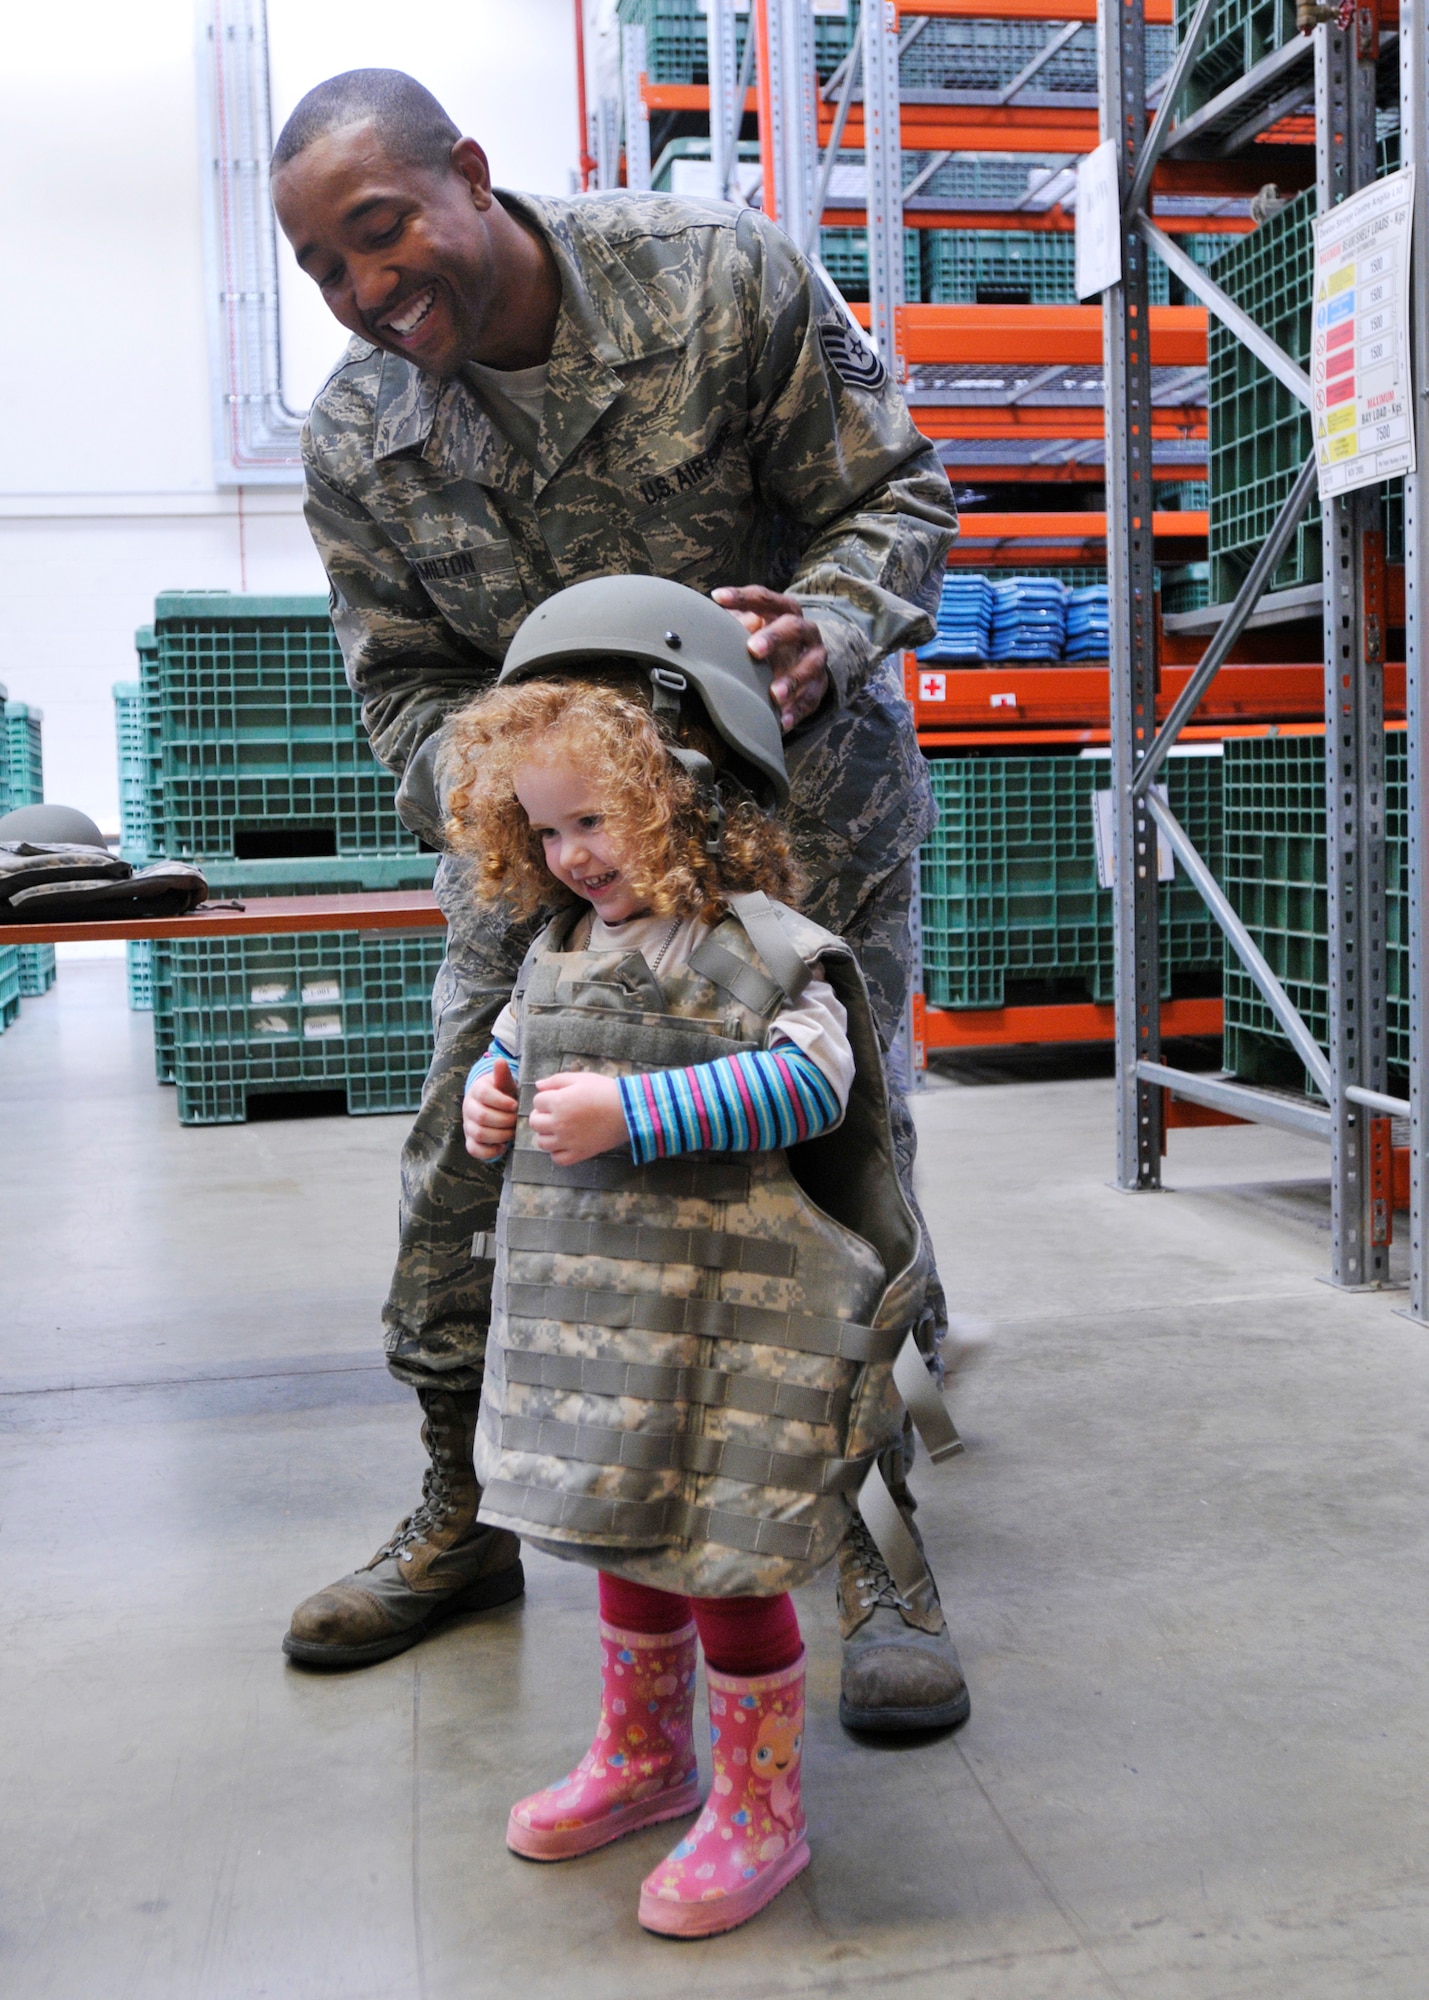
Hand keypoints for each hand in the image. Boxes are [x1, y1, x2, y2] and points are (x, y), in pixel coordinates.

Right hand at [463, 1057, 518, 1159]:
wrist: (496, 1107)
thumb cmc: (504, 1094)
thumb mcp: (505, 1084)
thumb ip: (503, 1075)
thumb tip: (500, 1061)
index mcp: (477, 1090)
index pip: (484, 1095)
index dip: (501, 1102)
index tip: (515, 1105)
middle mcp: (469, 1108)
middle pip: (482, 1117)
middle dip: (504, 1120)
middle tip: (517, 1120)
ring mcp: (468, 1125)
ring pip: (479, 1133)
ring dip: (500, 1135)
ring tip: (513, 1132)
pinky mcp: (470, 1140)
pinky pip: (474, 1149)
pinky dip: (489, 1151)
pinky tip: (503, 1147)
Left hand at [529, 1069, 628, 1165]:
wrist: (628, 1111)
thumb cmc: (604, 1091)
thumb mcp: (581, 1078)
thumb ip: (556, 1080)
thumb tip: (538, 1085)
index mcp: (558, 1102)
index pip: (537, 1101)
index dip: (545, 1098)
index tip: (556, 1097)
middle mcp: (559, 1123)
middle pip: (535, 1123)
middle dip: (540, 1116)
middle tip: (552, 1113)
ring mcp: (567, 1141)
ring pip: (542, 1143)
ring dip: (545, 1134)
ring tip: (556, 1129)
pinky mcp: (579, 1153)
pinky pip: (557, 1159)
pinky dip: (556, 1153)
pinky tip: (563, 1144)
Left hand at [712, 585, 829, 730]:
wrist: (805, 661)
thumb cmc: (768, 642)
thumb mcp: (754, 629)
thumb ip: (737, 623)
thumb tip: (717, 619)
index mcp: (786, 611)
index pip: (765, 599)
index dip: (742, 597)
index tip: (717, 598)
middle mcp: (806, 631)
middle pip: (794, 627)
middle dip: (774, 637)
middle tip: (753, 649)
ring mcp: (815, 659)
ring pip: (809, 666)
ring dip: (792, 680)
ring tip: (774, 695)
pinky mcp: (819, 686)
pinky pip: (811, 699)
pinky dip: (797, 711)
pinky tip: (782, 721)